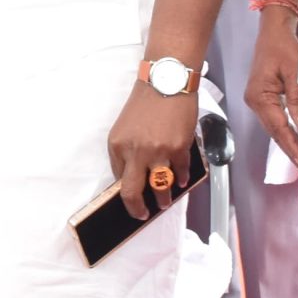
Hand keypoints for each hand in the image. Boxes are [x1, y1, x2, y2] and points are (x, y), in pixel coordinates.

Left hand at [106, 85, 197, 219]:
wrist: (165, 83)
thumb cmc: (144, 104)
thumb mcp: (123, 129)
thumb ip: (125, 153)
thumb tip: (132, 176)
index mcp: (117, 146)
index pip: (119, 179)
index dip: (125, 193)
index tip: (131, 202)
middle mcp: (135, 152)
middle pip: (133, 192)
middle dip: (138, 208)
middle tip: (143, 214)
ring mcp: (158, 152)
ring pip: (160, 187)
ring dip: (163, 197)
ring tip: (165, 201)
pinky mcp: (179, 148)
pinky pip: (180, 172)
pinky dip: (181, 178)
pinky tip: (181, 181)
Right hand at [245, 10, 297, 172]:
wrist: (273, 31)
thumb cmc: (285, 48)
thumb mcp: (296, 72)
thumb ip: (297, 99)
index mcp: (260, 97)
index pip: (279, 127)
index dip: (292, 146)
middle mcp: (255, 101)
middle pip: (274, 131)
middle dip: (290, 149)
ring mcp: (257, 100)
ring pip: (273, 127)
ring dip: (288, 142)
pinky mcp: (262, 97)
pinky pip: (273, 119)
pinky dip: (284, 131)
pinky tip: (294, 138)